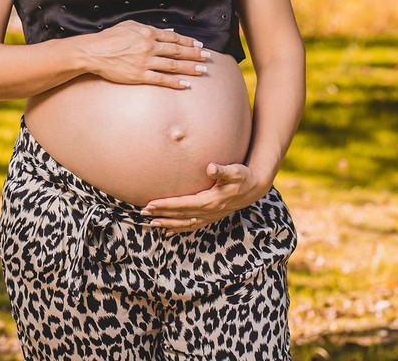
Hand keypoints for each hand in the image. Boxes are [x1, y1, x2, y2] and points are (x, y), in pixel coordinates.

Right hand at [76, 21, 210, 89]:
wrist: (93, 52)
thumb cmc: (109, 38)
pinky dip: (175, 82)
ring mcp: (145, 62)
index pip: (173, 37)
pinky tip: (185, 84)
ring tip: (202, 70)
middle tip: (208, 57)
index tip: (199, 45)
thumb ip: (149, 28)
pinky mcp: (139, 75)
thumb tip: (168, 32)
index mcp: (147, 32)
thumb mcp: (129, 26)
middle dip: (195, 54)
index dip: (188, 42)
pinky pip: (161, 79)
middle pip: (177, 51)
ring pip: (173, 65)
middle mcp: (149, 46)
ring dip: (190, 68)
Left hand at [140, 163, 268, 233]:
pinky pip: (193, 226)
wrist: (255, 188)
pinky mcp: (212, 217)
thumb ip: (222, 170)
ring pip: (185, 223)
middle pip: (180, 215)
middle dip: (161, 214)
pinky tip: (169, 230)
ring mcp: (210, 216)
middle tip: (143, 212)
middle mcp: (209, 212)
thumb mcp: (235, 171)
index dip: (165, 205)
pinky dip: (180, 229)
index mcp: (210, 201)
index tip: (150, 204)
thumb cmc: (243, 177)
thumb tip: (210, 167)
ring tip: (152, 223)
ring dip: (168, 224)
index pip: (182, 204)